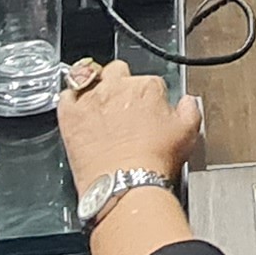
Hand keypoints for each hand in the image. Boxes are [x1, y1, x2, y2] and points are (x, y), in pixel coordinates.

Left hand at [55, 60, 200, 194]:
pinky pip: (66, 95)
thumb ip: (190, 109)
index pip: (150, 81)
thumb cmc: (154, 162)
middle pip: (118, 71)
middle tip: (122, 105)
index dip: (149, 97)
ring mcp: (91, 99)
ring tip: (98, 105)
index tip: (147, 111)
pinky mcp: (70, 114)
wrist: (125, 183)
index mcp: (148, 87)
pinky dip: (70, 100)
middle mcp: (117, 87)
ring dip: (94, 87)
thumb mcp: (188, 133)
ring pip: (89, 78)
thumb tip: (187, 101)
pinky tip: (77, 111)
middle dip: (120, 84)